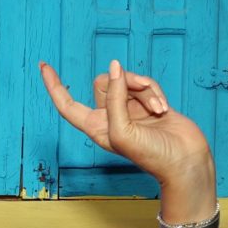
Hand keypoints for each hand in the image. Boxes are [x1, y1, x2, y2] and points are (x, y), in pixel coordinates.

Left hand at [39, 59, 214, 202]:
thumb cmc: (151, 155)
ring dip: (145, 90)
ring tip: (158, 109)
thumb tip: (115, 67)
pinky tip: (164, 108)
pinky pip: (146, 84)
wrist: (183, 161)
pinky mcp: (148, 103)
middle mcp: (109, 117)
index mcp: (95, 127)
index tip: (43, 66)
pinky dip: (155, 93)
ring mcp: (129, 109)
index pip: (67, 104)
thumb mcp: (123, 130)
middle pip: (103, 82)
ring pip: (127, 81)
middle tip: (140, 90)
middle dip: (123, 81)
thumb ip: (115, 98)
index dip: (54, 86)